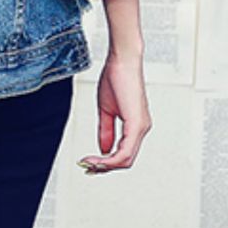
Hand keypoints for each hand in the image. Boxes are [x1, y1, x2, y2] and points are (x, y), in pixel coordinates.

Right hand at [79, 50, 149, 173]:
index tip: (87, 161)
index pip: (124, 153)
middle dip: (104, 167)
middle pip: (126, 161)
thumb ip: (106, 131)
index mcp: (136, 126)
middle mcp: (142, 128)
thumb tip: (104, 150)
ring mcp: (141, 127)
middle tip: (86, 166)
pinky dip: (111, 159)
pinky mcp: (137, 124)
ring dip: (105, 165)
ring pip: (126, 159)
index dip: (106, 162)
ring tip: (88, 163)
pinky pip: (125, 151)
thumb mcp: (107, 110)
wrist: (122, 61)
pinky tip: (98, 158)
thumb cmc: (117, 78)